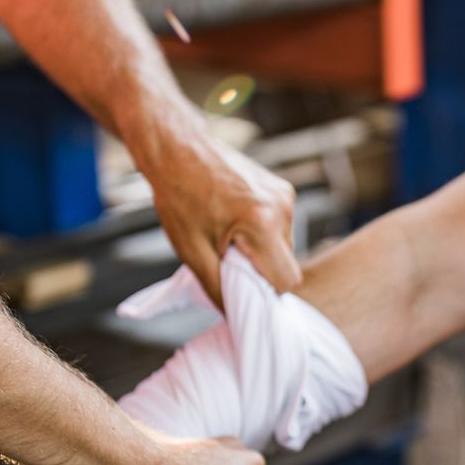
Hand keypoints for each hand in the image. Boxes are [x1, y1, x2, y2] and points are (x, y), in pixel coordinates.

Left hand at [145, 118, 300, 304]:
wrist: (177, 148)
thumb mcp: (192, 252)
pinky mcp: (281, 188)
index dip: (266, 293)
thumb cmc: (178, 195)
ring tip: (226, 236)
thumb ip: (219, 289)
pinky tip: (233, 221)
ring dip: (259, 251)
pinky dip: (260, 234)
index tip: (243, 291)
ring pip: (283, 246)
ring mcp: (285, 195)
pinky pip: (279, 227)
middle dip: (259, 271)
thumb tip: (235, 317)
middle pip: (286, 264)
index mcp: (263, 223)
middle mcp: (282, 207)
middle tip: (225, 260)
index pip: (287, 281)